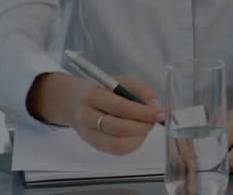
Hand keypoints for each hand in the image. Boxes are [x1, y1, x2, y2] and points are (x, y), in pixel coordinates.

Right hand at [29, 72, 163, 155]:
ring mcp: (88, 134)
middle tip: (154, 120)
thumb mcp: (119, 81)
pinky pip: (116, 151)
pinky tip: (137, 134)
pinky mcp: (93, 145)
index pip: (122, 108)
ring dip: (139, 137)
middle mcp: (87, 117)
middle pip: (120, 129)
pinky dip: (132, 144)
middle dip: (144, 126)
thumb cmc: (100, 89)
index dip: (144, 113)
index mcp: (93, 96)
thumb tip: (156, 107)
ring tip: (145, 126)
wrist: (72, 102)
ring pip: (118, 145)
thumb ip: (140, 90)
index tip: (159, 113)